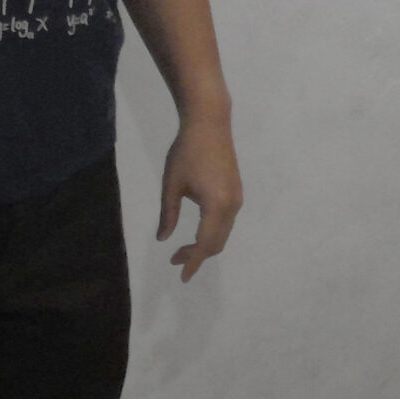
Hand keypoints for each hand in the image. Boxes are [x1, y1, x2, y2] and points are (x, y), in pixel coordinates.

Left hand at [157, 117, 242, 281]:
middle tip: (174, 259)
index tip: (182, 275)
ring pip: (223, 233)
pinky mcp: (236, 191)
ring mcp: (237, 198)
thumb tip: (163, 238)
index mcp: (216, 206)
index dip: (193, 261)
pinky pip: (226, 222)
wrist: (209, 123)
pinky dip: (213, 232)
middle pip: (217, 242)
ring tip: (182, 248)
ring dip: (205, 244)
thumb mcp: (171, 184)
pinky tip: (197, 231)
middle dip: (197, 255)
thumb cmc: (186, 152)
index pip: (205, 244)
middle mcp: (232, 206)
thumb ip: (168, 214)